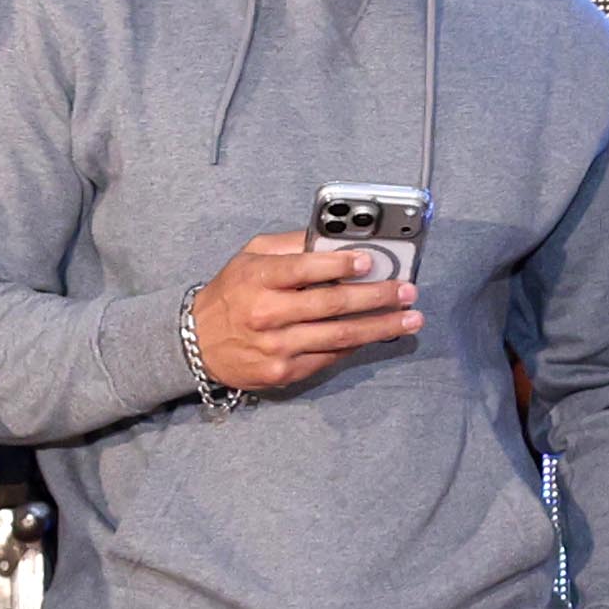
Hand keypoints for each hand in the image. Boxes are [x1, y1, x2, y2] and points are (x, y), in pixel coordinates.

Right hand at [190, 230, 420, 394]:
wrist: (197, 344)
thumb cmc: (232, 294)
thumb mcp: (250, 257)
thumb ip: (290, 245)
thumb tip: (333, 237)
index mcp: (258, 280)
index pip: (304, 269)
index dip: (339, 265)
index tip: (369, 261)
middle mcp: (267, 315)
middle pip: (333, 305)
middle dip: (377, 297)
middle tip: (407, 291)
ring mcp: (277, 347)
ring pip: (340, 336)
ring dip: (381, 326)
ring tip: (410, 319)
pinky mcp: (284, 371)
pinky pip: (330, 356)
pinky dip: (358, 344)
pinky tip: (379, 334)